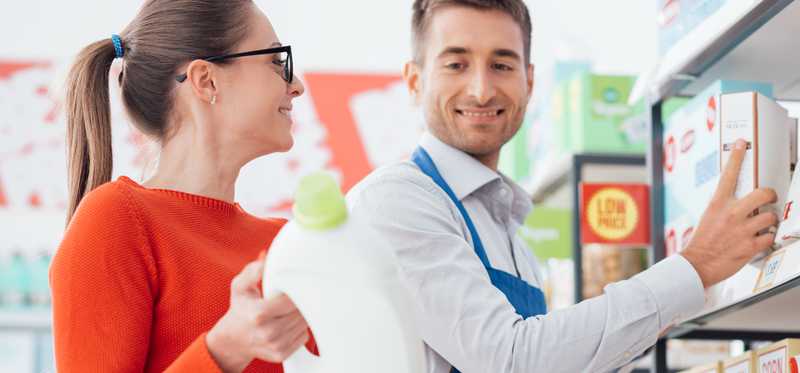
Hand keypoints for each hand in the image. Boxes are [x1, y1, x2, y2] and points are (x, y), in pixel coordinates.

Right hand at [206, 260, 309, 372]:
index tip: (294, 285)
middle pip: (300, 311)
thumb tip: (266, 259)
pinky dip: (299, 328)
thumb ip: (253, 271)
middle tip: (292, 296)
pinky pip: (303, 336)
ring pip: (304, 324)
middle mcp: (268, 332)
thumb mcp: (240, 286)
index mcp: (258, 314)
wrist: (233, 339)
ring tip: (288, 309)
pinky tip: (288, 323)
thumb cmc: (240, 308)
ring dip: (300, 314)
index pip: (291, 299)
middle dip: (299, 301)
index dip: (295, 290)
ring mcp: (276, 345)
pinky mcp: (282, 354)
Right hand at [682, 139, 778, 287]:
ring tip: (762, 226)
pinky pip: (769, 237)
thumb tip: (740, 201)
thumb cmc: (702, 242)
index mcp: (718, 203)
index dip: (736, 156)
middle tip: (769, 200)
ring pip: (771, 218)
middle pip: (764, 194)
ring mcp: (743, 229)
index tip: (741, 144)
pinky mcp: (750, 246)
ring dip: (769, 222)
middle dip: (771, 196)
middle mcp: (732, 213)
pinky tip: (758, 241)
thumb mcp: (708, 217)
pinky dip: (766, 239)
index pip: (729, 174)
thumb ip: (724, 207)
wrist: (697, 264)